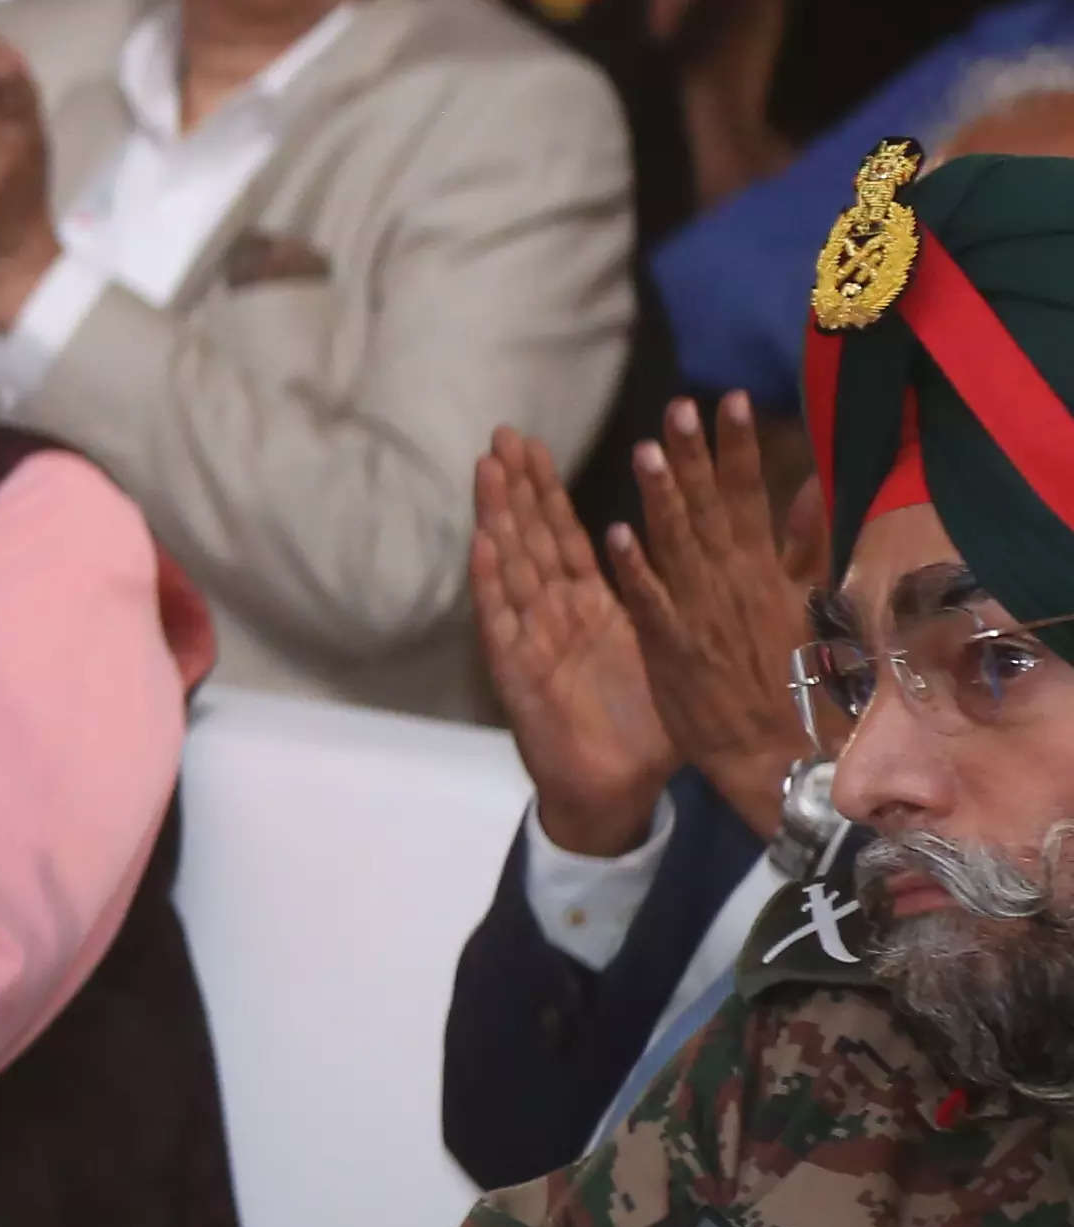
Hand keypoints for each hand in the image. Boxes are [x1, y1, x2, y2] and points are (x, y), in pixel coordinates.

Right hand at [472, 425, 674, 857]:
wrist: (616, 790)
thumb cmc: (649, 730)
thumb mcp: (682, 656)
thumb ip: (696, 607)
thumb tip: (743, 562)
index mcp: (594, 608)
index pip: (567, 537)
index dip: (549, 492)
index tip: (535, 445)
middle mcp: (556, 614)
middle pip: (533, 539)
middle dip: (517, 487)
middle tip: (503, 435)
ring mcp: (532, 639)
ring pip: (512, 566)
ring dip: (498, 517)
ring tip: (487, 469)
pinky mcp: (518, 672)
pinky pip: (503, 621)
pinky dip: (493, 582)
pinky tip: (484, 544)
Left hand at [604, 393, 816, 841]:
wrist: (780, 753)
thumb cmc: (791, 677)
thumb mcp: (805, 604)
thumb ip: (803, 546)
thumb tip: (814, 491)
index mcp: (761, 570)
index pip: (748, 497)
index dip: (737, 448)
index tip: (728, 400)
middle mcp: (732, 583)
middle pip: (710, 510)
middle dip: (697, 457)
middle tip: (680, 405)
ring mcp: (701, 614)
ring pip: (677, 546)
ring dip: (663, 499)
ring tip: (645, 450)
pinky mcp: (673, 648)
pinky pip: (650, 603)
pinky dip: (637, 569)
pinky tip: (616, 534)